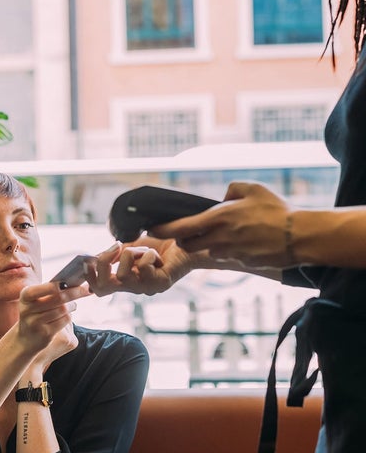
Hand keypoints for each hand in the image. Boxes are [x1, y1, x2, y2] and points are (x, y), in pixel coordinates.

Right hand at [17, 281, 89, 367]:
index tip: (67, 283)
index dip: (55, 286)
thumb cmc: (36, 313)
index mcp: (26, 296)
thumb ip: (51, 291)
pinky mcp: (45, 333)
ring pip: (63, 309)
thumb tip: (75, 282)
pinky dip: (69, 316)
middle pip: (58, 298)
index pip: (42, 288)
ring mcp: (36, 322)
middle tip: (86, 290)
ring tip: (72, 305)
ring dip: (72, 306)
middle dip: (75, 292)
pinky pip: (64, 320)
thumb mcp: (36, 300)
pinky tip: (67, 315)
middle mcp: (28, 309)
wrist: (26, 339)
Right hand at [86, 237, 195, 295]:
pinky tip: (158, 256)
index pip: (99, 289)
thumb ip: (114, 254)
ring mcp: (146, 288)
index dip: (89, 277)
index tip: (89, 259)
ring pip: (124, 275)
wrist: (185, 243)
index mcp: (124, 281)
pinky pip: (143, 267)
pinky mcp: (160, 284)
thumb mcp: (130, 247)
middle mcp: (133, 288)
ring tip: (145, 250)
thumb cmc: (159, 246)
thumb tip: (95, 258)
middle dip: (104, 263)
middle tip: (115, 246)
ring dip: (132, 253)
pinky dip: (148, 254)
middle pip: (103, 287)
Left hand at [150, 181, 294, 268]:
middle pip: (188, 245)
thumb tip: (222, 197)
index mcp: (218, 219)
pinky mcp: (242, 263)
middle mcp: (219, 239)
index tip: (152, 228)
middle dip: (185, 240)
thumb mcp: (252, 189)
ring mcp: (230, 254)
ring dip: (211, 244)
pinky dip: (231, 250)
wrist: (300, 236)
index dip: (162, 229)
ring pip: (209, 251)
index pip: (180, 228)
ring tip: (232, 232)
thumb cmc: (276, 210)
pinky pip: (229, 257)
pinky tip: (247, 241)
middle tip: (192, 231)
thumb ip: (231, 189)